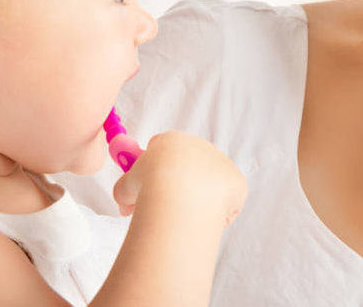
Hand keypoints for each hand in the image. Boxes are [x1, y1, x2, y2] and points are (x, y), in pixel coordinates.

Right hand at [112, 130, 247, 224]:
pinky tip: (203, 222)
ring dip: (199, 201)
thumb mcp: (125, 187)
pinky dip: (217, 215)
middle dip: (179, 188)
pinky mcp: (237, 181)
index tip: (149, 190)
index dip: (155, 171)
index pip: (164, 152)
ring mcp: (222, 163)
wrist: (179, 195)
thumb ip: (125, 190)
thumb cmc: (149, 187)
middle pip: (190, 167)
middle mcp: (200, 146)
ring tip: (185, 219)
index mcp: (173, 140)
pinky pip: (227, 202)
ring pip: (209, 186)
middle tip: (167, 211)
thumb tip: (126, 204)